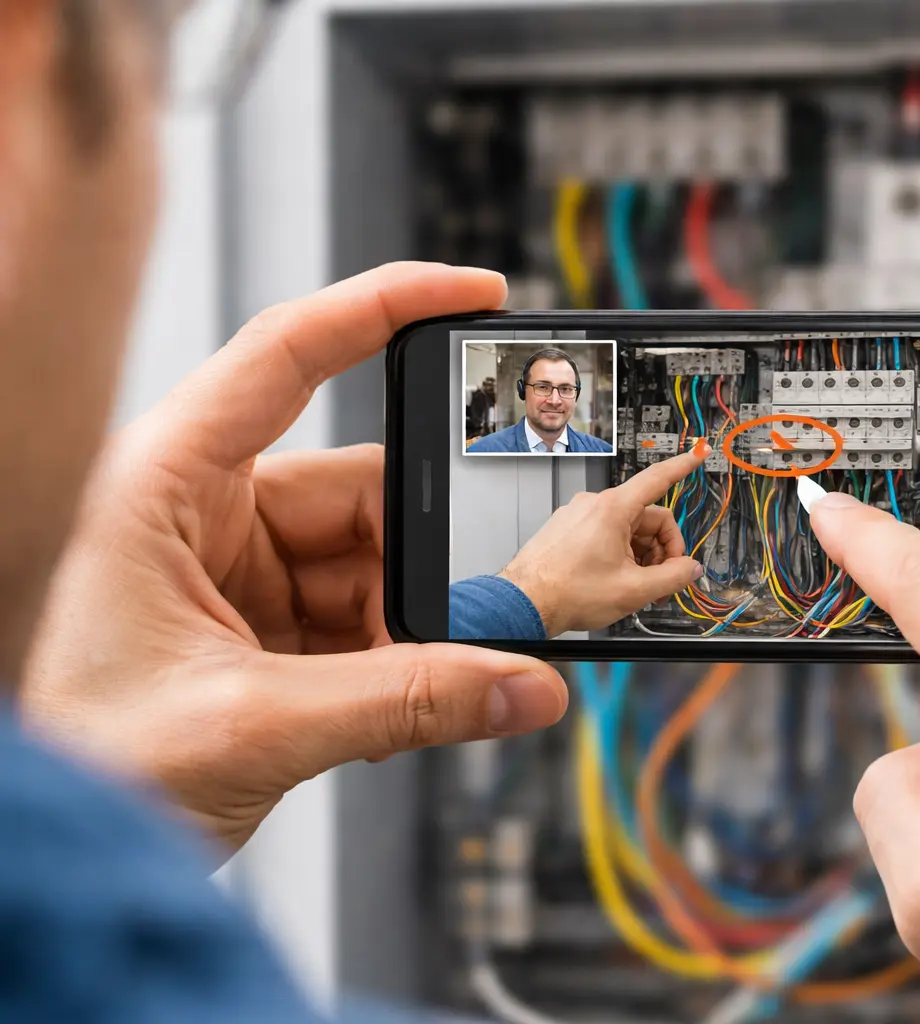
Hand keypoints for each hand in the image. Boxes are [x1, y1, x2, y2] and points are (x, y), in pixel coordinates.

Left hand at [22, 263, 569, 851]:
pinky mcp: (260, 628)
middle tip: (497, 592)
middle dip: (431, 549)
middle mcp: (201, 511)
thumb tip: (522, 685)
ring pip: (372, 560)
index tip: (479, 293)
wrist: (33, 850)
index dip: (388, 307)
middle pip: (360, 488)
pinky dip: (398, 658)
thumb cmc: (75, 761)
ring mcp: (235, 572)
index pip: (288, 354)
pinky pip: (361, 617)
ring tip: (445, 677)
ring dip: (417, 622)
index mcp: (164, 482)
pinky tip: (408, 702)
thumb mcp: (250, 724)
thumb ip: (405, 704)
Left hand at [501, 446, 708, 636]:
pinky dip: (620, 554)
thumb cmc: (568, 592)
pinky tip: (616, 580)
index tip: (697, 455)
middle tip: (662, 582)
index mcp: (613, 508)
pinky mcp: (568, 529)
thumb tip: (691, 569)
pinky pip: (606, 534)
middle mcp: (594, 504)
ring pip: (627, 529)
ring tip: (635, 587)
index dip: (682, 466)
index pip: (657, 478)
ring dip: (640, 555)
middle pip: (648, 517)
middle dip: (661, 549)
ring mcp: (579, 516)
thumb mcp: (634, 590)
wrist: (524, 603)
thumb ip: (673, 577)